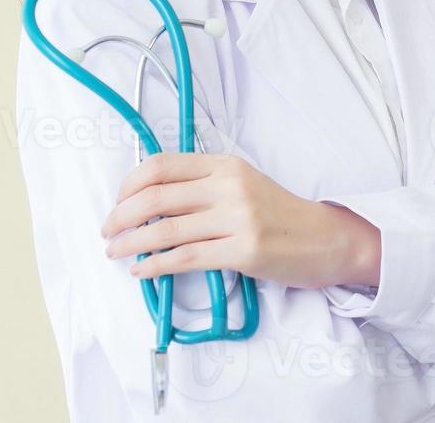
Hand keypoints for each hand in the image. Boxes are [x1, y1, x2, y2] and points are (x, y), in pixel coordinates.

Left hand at [99, 152, 381, 289]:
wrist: (326, 238)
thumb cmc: (280, 214)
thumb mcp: (244, 184)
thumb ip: (205, 185)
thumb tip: (151, 199)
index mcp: (227, 164)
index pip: (163, 165)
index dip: (130, 183)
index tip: (118, 201)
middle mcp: (230, 186)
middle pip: (157, 197)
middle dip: (121, 215)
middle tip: (108, 230)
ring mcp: (238, 218)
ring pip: (165, 230)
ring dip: (130, 243)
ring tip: (115, 252)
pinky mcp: (243, 251)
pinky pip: (186, 258)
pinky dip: (156, 265)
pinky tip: (142, 270)